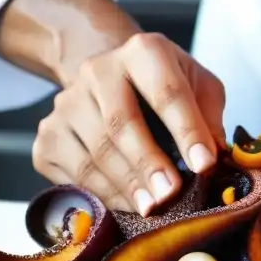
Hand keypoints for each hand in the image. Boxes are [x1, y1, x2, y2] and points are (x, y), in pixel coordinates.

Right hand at [33, 32, 225, 214]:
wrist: (109, 82)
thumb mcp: (197, 87)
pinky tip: (123, 205)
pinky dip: (100, 194)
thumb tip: (214, 158)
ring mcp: (66, 103)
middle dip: (148, 164)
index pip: (166, 91)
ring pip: (93, 152)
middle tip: (170, 195)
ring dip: (124, 186)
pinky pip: (71, 173)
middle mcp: (97, 71)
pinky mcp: (47, 136)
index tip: (204, 164)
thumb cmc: (163, 90)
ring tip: (150, 208)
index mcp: (142, 52)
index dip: (186, 130)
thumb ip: (209, 118)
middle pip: (120, 123)